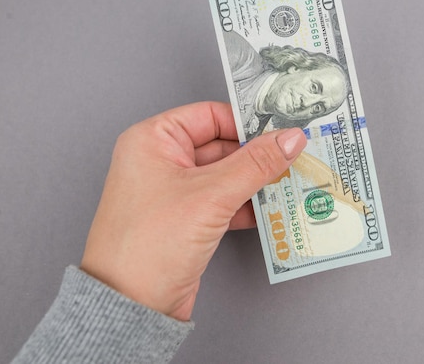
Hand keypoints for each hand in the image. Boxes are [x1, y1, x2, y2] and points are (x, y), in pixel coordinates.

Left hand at [80, 101, 306, 320]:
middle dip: (256, 156)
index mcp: (153, 140)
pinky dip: (246, 204)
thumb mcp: (210, 196)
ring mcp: (173, 192)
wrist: (130, 306)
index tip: (281, 132)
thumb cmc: (149, 244)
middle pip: (221, 146)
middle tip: (293, 158)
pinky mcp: (185, 220)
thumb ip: (255, 164)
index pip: (209, 116)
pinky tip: (272, 209)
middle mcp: (160, 161)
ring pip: (225, 176)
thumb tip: (289, 139)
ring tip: (290, 182)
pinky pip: (222, 201)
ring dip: (256, 181)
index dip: (246, 123)